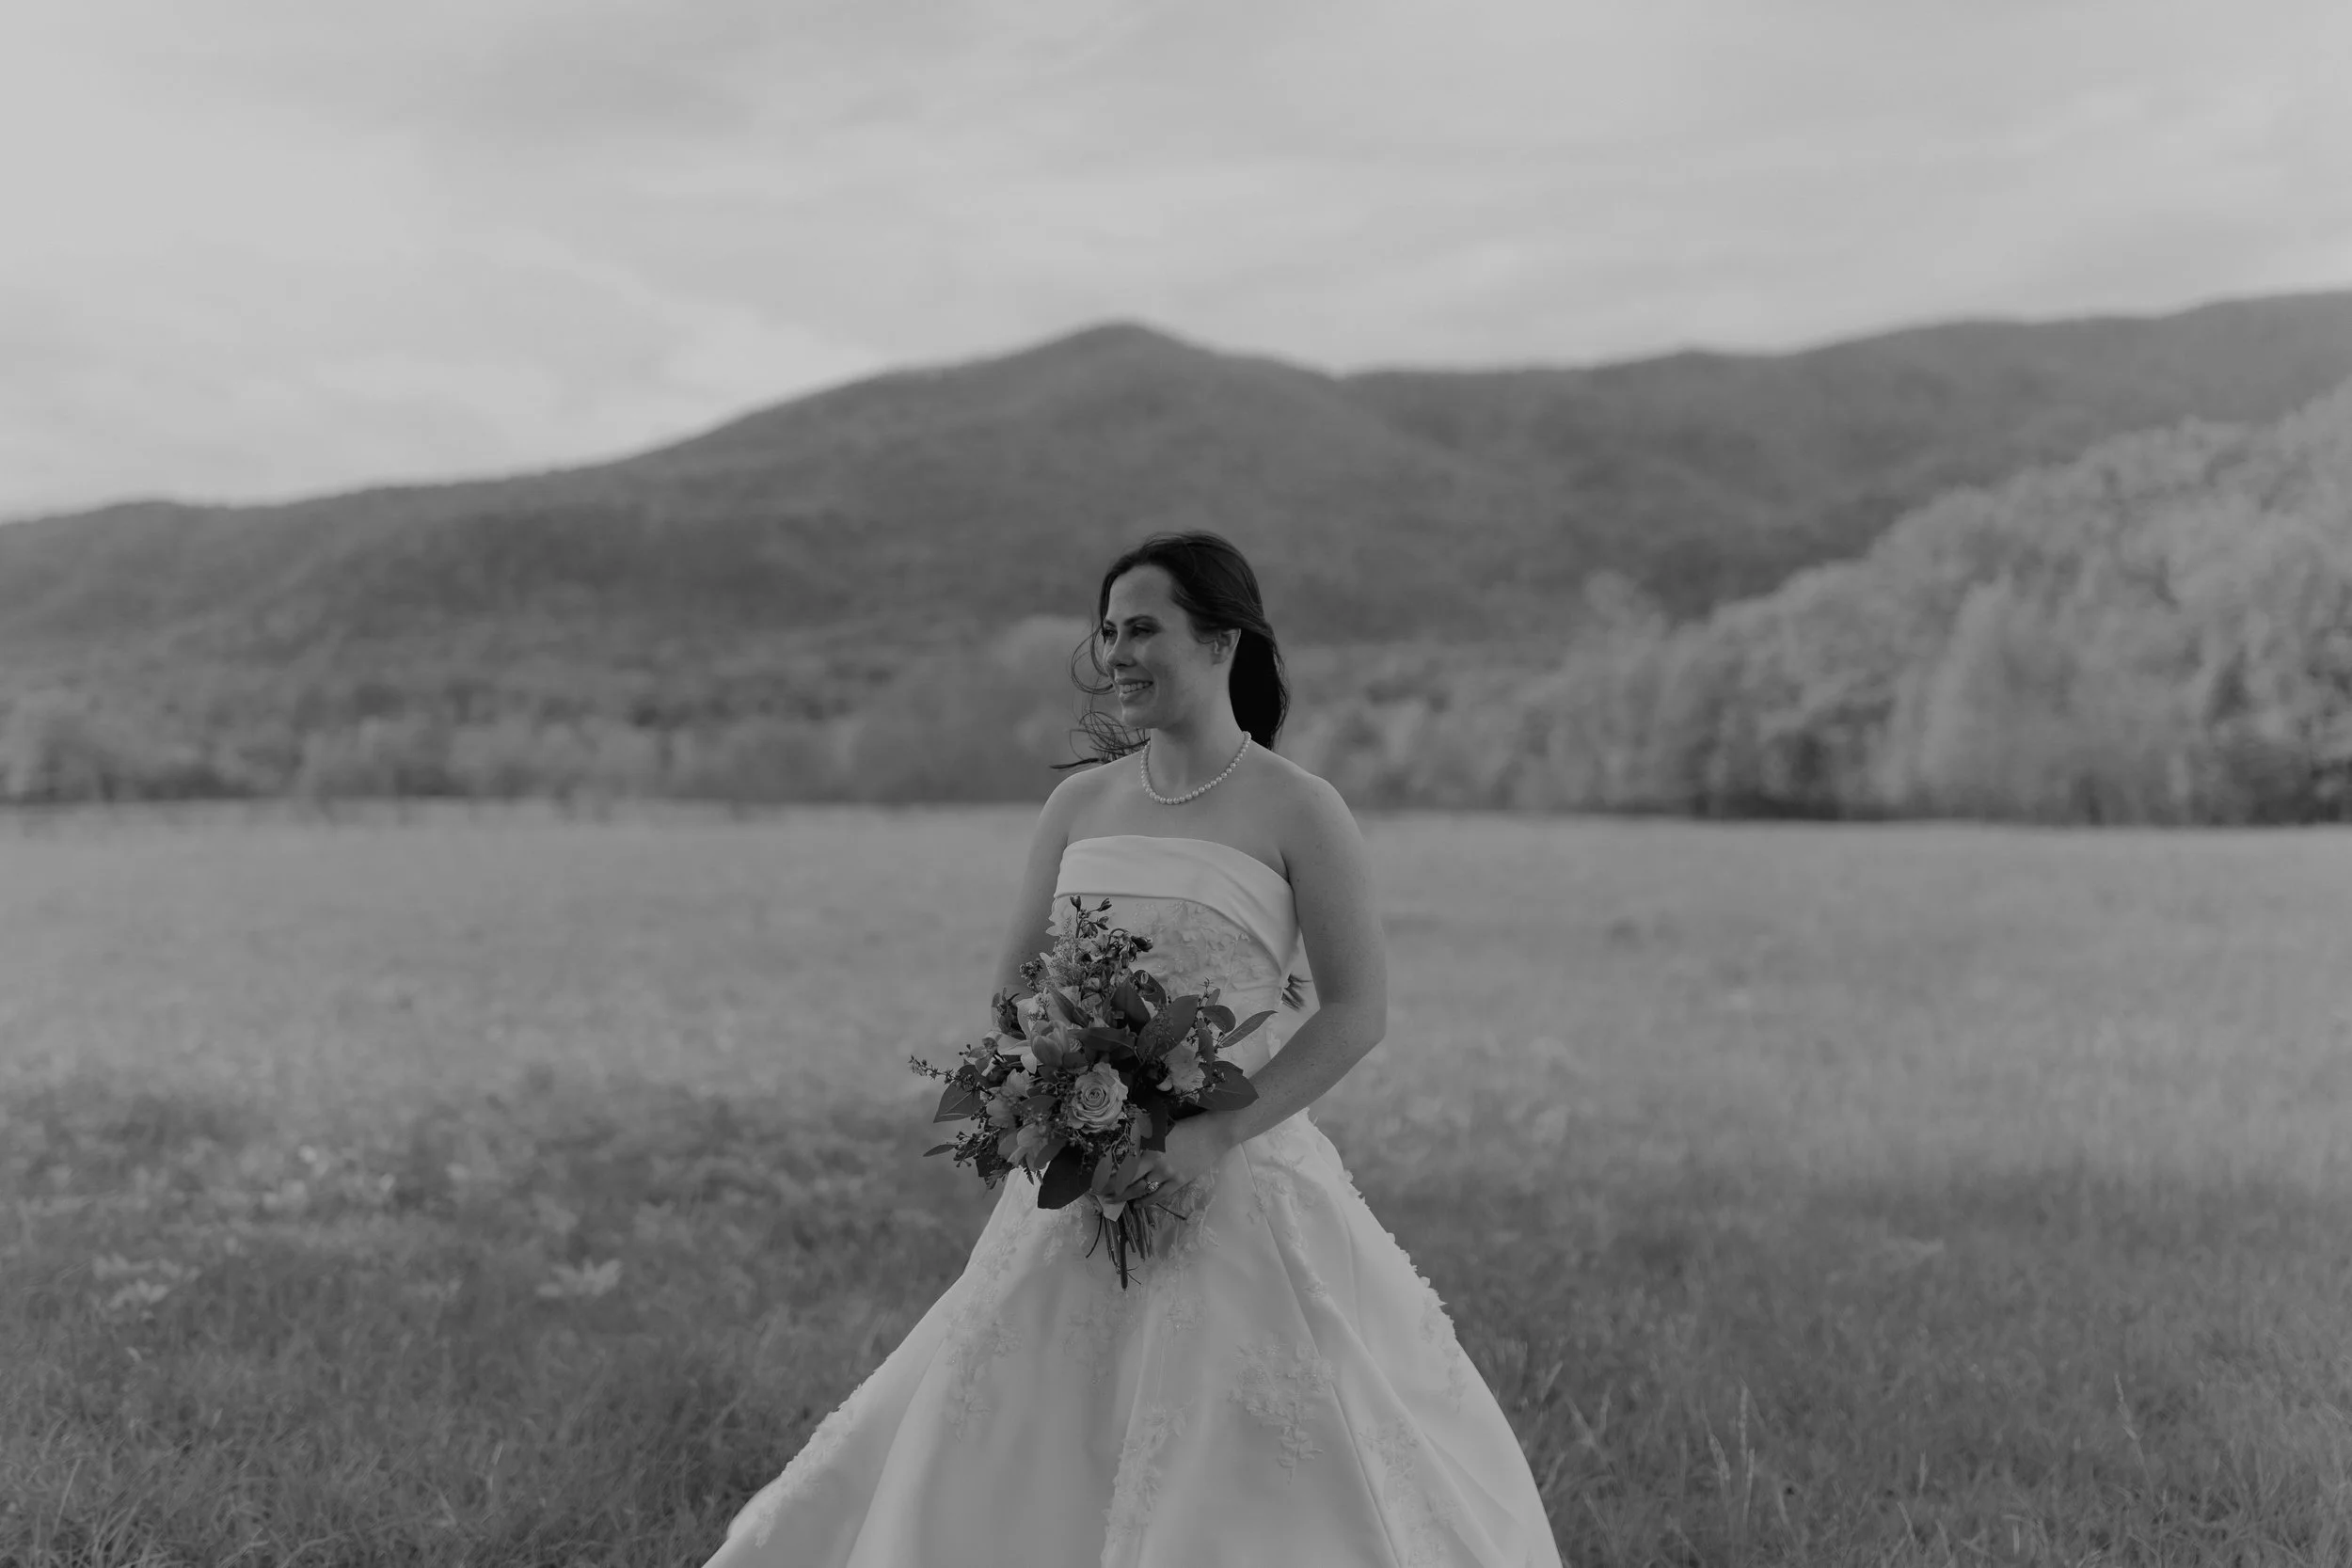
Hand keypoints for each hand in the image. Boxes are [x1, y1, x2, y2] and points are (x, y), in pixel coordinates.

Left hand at [1111, 1113, 1234, 1203]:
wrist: (1213, 1133)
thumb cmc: (1186, 1126)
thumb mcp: (1161, 1130)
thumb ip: (1144, 1140)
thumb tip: (1125, 1149)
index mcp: (1149, 1147)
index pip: (1122, 1164)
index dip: (1107, 1173)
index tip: (1095, 1179)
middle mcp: (1155, 1163)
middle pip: (1127, 1180)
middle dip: (1111, 1188)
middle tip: (1099, 1193)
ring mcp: (1168, 1174)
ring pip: (1140, 1189)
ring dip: (1124, 1196)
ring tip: (1113, 1200)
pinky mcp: (1179, 1181)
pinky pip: (1159, 1195)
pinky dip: (1146, 1201)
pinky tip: (1136, 1204)